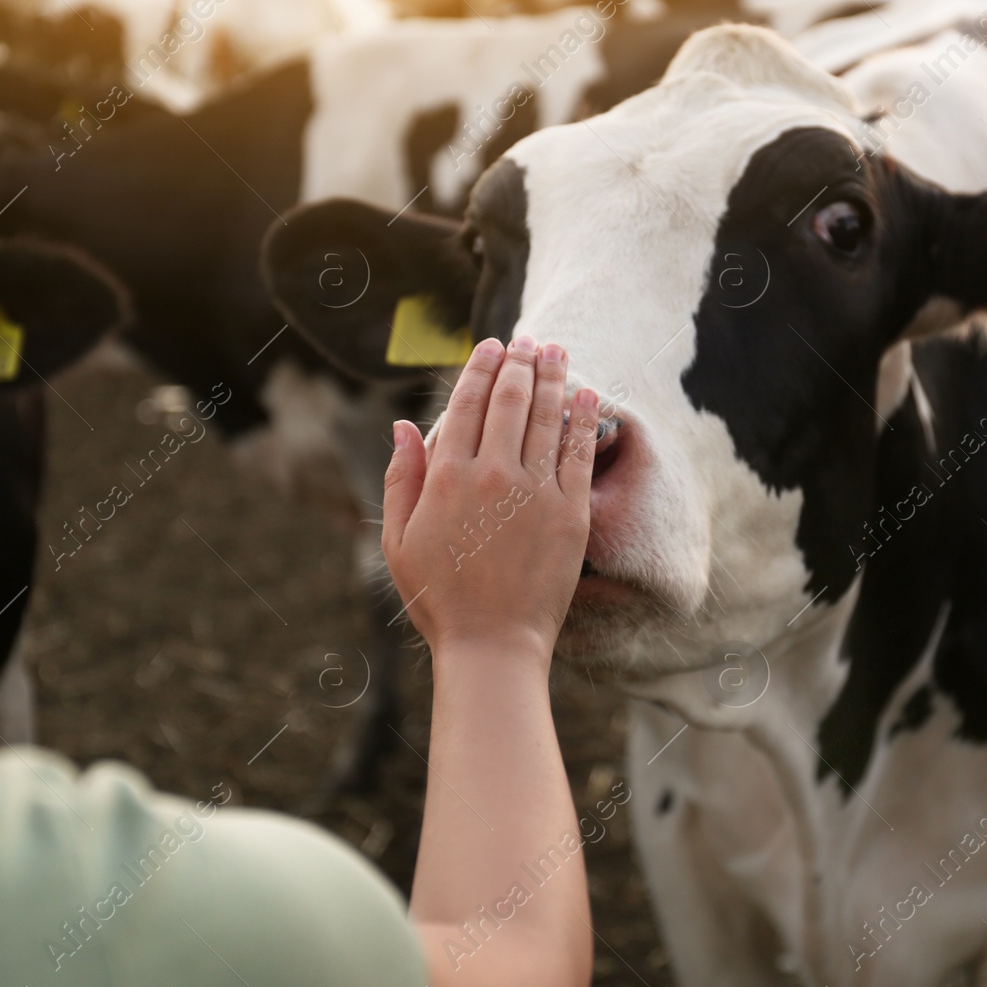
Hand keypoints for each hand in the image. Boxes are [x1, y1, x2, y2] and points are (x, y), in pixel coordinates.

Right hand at [383, 335, 597, 656]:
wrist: (492, 645)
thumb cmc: (439, 598)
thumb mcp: (399, 540)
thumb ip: (402, 478)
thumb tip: (405, 426)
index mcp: (447, 477)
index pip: (468, 404)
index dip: (482, 368)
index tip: (493, 346)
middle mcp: (492, 475)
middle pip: (511, 400)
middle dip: (520, 362)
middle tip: (528, 341)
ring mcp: (535, 492)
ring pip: (547, 417)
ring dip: (553, 377)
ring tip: (557, 352)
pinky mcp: (571, 514)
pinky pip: (578, 453)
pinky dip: (584, 418)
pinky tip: (587, 394)